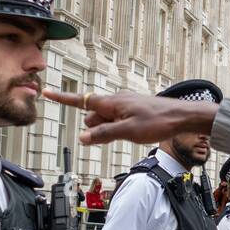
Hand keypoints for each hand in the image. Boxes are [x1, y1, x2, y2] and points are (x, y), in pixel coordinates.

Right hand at [42, 89, 215, 145]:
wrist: (182, 117)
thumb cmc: (158, 122)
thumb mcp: (128, 131)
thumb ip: (104, 134)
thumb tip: (82, 137)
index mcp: (112, 102)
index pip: (81, 101)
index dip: (63, 99)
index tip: (46, 92)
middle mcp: (116, 101)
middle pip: (93, 115)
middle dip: (94, 127)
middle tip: (116, 135)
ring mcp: (125, 105)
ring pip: (105, 119)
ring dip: (108, 129)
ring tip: (130, 133)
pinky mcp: (134, 111)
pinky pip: (117, 120)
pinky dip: (117, 128)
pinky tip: (131, 133)